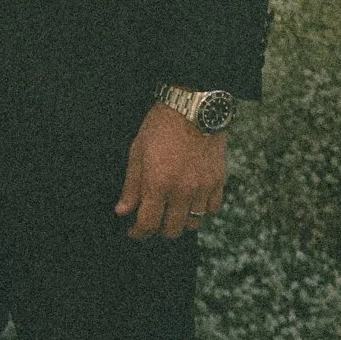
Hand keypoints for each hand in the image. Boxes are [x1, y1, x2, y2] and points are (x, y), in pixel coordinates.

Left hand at [115, 104, 226, 241]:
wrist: (194, 106)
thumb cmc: (161, 125)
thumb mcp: (138, 151)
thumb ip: (131, 186)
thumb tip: (122, 211)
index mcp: (158, 184)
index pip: (147, 224)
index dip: (138, 233)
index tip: (133, 231)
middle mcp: (182, 191)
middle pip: (171, 230)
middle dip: (158, 230)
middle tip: (152, 221)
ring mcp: (203, 188)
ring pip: (193, 223)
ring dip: (180, 222)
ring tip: (171, 212)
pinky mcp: (218, 181)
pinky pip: (212, 209)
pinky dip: (202, 211)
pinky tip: (192, 202)